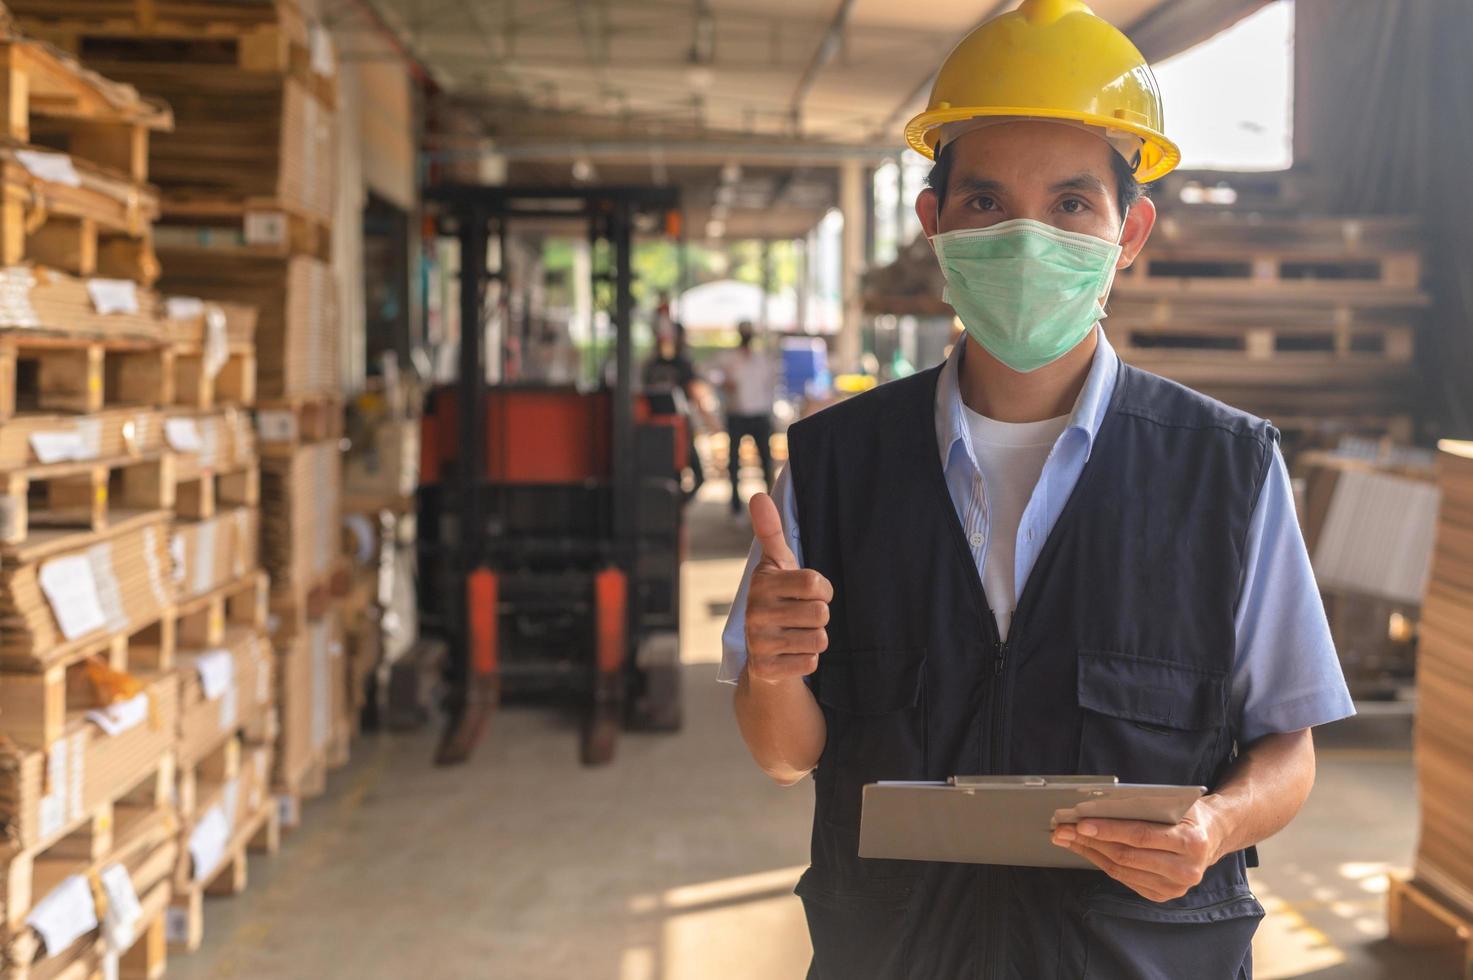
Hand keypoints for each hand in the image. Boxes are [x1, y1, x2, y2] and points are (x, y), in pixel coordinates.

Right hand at [744, 492, 831, 683]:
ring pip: (818, 639)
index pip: (816, 584)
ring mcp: (758, 643)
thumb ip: (770, 531)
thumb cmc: (777, 599)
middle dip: (819, 616)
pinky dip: (807, 660)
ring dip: (815, 638)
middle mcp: (755, 612)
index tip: (811, 593)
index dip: (823, 590)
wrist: (762, 650)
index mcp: (761, 583)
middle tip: (801, 616)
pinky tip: (791, 654)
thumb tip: (757, 495)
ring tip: (797, 634)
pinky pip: (810, 662)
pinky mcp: (765, 669)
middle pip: (820, 613)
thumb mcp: (776, 565)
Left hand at [1050, 798, 1228, 901]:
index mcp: (1191, 843)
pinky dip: (1102, 863)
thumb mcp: (1174, 803)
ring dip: (1089, 853)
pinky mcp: (1163, 895)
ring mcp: (1175, 888)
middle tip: (1062, 829)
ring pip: (1121, 870)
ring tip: (1066, 838)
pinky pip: (1125, 879)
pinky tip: (1086, 850)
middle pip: (1126, 855)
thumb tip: (1097, 807)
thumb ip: (1144, 807)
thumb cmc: (1187, 814)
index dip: (1107, 830)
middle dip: (1089, 841)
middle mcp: (1186, 870)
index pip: (1140, 836)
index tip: (1080, 823)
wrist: (1212, 836)